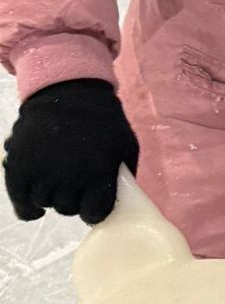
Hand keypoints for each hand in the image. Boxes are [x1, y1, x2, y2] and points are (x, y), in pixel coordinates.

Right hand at [3, 78, 138, 224]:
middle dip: (74, 200)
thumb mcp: (126, 145)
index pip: (96, 212)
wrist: (70, 91)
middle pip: (69, 208)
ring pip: (46, 202)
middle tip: (76, 185)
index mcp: (98, 172)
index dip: (96, 210)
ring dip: (52, 197)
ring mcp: (42, 171)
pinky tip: (33, 210)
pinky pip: (20, 199)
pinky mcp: (19, 165)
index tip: (95, 204)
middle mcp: (69, 176)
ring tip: (57, 183)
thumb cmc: (103, 119)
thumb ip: (124, 175)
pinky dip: (26, 208)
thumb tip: (123, 202)